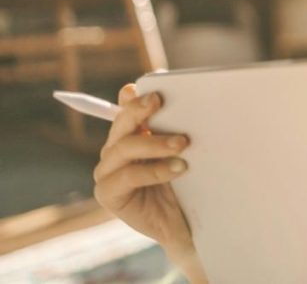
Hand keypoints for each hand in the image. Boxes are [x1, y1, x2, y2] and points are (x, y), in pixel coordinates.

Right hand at [93, 84, 205, 280]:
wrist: (186, 224)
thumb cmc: (188, 184)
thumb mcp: (185, 152)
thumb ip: (179, 128)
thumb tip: (194, 100)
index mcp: (133, 134)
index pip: (128, 109)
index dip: (133, 97)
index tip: (150, 87)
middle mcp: (116, 150)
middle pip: (122, 123)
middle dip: (139, 110)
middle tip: (159, 101)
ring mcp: (108, 171)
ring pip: (123, 147)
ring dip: (154, 142)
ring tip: (183, 143)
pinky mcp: (108, 193)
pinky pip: (126, 176)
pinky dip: (154, 170)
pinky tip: (177, 168)